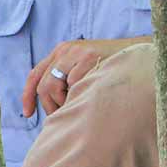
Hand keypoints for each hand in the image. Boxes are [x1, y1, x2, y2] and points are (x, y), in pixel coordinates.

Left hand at [22, 37, 151, 116]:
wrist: (139, 56)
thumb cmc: (112, 70)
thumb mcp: (84, 70)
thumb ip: (67, 80)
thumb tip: (52, 108)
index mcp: (61, 52)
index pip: (35, 74)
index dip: (28, 96)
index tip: (28, 114)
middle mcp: (65, 50)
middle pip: (43, 85)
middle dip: (50, 106)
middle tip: (64, 116)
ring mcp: (76, 52)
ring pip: (54, 86)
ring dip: (64, 102)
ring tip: (80, 103)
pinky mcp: (88, 56)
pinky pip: (73, 84)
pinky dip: (79, 95)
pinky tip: (92, 94)